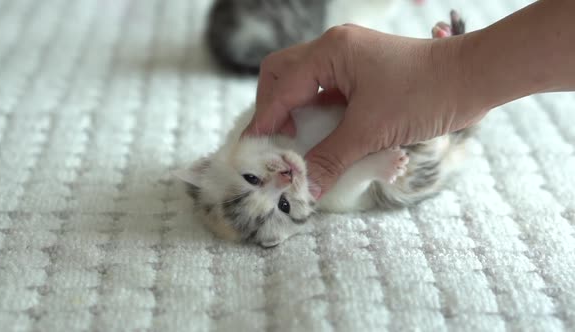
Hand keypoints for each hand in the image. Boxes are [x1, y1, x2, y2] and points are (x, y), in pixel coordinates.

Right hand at [242, 24, 485, 197]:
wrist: (473, 79)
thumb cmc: (425, 94)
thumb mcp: (371, 131)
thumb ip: (331, 158)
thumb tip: (306, 189)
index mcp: (330, 52)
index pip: (281, 87)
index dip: (265, 120)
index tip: (255, 150)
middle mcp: (334, 49)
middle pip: (282, 74)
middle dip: (272, 107)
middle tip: (278, 140)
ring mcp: (348, 58)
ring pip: (302, 81)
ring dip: (293, 110)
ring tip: (297, 140)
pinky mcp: (362, 72)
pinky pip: (325, 89)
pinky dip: (316, 111)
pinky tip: (322, 133)